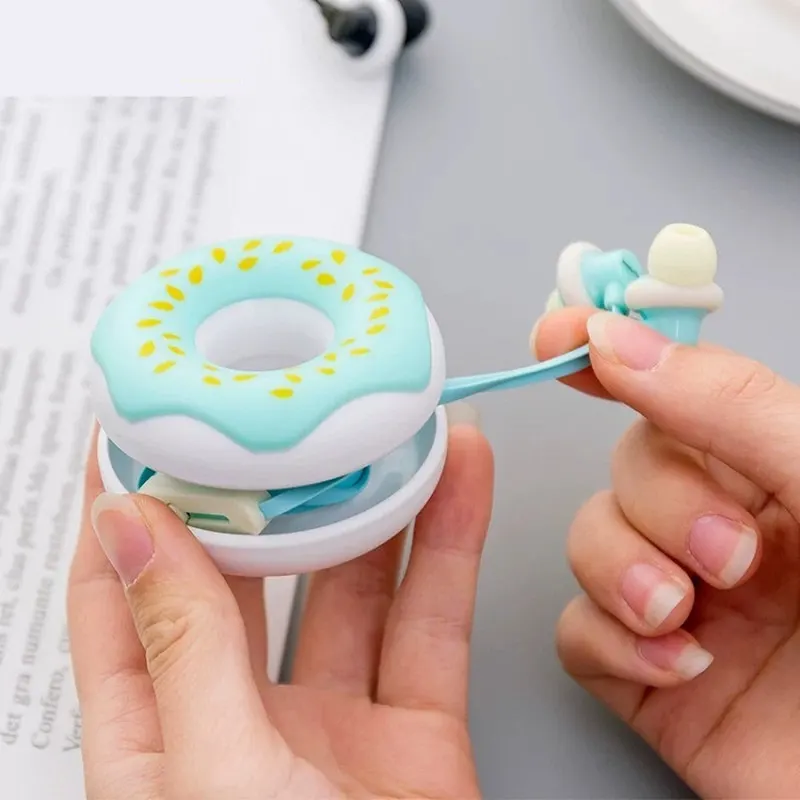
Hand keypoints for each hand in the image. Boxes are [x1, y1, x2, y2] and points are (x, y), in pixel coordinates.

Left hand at [67, 416, 493, 798]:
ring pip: (352, 585)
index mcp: (156, 744)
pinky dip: (446, 546)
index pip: (122, 596)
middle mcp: (240, 725)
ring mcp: (334, 728)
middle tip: (282, 409)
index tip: (148, 425)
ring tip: (382, 426)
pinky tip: (456, 482)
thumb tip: (131, 530)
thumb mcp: (211, 777)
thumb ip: (180, 647)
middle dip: (269, 491)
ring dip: (373, 504)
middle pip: (250, 575)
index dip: (131, 507)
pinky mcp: (418, 734)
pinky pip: (433, 621)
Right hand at [533, 308, 799, 799]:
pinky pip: (576, 633)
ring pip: (587, 539)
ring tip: (688, 616)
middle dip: (657, 503)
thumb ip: (732, 411)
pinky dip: (615, 646)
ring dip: (622, 572)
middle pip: (626, 466)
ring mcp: (680, 598)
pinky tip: (683, 669)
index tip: (561, 334)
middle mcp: (725, 527)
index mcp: (779, 473)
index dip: (611, 349)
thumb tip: (621, 344)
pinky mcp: (645, 673)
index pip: (679, 386)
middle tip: (728, 555)